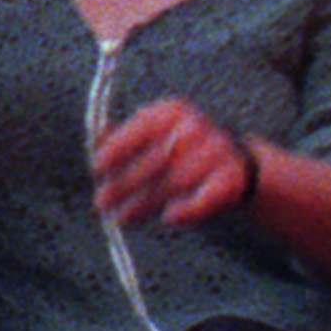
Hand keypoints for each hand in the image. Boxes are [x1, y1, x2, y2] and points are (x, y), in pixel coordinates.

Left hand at [88, 94, 265, 233]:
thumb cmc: (182, 147)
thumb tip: (95, 142)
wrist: (235, 161)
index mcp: (172, 111)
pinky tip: (168, 219)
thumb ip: (123, 136)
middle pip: (155, 159)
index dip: (117, 148)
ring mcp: (216, 153)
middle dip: (124, 183)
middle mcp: (196, 128)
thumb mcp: (153, 133)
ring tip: (123, 217)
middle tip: (102, 202)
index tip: (96, 167)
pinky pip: (204, 200)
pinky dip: (186, 211)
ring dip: (144, 203)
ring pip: (174, 182)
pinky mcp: (231, 180)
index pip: (141, 127)